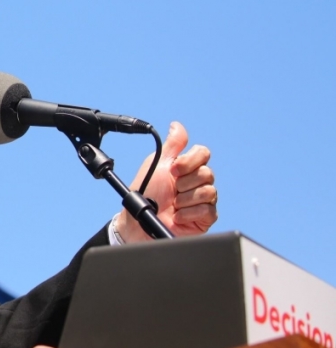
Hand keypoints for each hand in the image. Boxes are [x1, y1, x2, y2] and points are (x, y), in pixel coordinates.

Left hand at [116, 121, 216, 242]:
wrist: (138, 222)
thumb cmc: (146, 192)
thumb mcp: (156, 164)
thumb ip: (171, 145)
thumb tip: (177, 125)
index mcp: (187, 167)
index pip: (203, 153)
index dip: (189, 161)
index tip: (173, 170)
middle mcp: (198, 182)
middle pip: (207, 173)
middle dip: (184, 182)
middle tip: (172, 189)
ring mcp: (203, 200)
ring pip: (209, 191)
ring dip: (185, 199)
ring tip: (173, 204)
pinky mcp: (205, 218)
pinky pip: (208, 210)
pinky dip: (188, 213)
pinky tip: (177, 216)